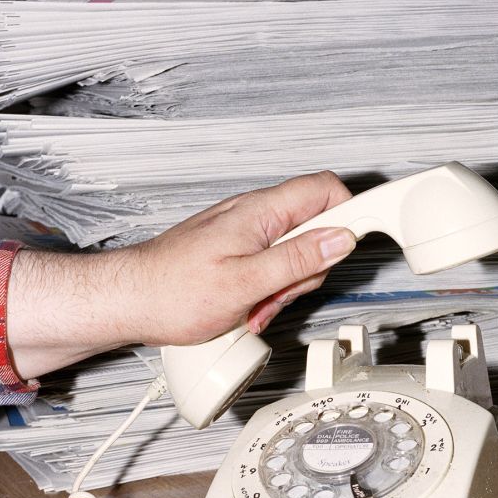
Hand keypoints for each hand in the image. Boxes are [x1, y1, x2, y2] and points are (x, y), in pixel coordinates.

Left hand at [7, 171, 354, 379]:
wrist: (129, 302)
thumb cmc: (172, 292)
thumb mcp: (246, 282)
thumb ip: (297, 259)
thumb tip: (340, 238)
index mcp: (260, 212)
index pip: (325, 189)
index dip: (351, 211)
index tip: (368, 235)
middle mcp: (253, 216)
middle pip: (314, 229)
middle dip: (309, 268)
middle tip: (284, 291)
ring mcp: (243, 234)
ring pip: (292, 254)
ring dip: (284, 287)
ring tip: (255, 305)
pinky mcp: (234, 253)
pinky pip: (269, 267)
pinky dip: (265, 291)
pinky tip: (245, 308)